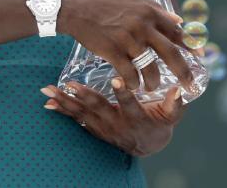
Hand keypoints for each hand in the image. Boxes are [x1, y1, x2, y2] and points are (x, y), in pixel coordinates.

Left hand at [42, 78, 184, 156]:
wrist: (146, 146)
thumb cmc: (159, 123)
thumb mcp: (171, 116)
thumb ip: (175, 104)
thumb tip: (179, 89)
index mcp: (137, 118)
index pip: (131, 105)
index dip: (124, 95)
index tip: (118, 81)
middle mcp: (117, 124)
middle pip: (99, 109)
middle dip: (84, 96)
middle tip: (71, 84)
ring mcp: (102, 127)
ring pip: (82, 114)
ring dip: (64, 101)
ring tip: (49, 90)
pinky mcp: (93, 128)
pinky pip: (75, 120)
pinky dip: (61, 111)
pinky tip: (47, 103)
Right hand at [58, 0, 193, 91]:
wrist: (71, 5)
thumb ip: (154, 7)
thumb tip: (178, 18)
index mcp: (148, 10)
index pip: (177, 31)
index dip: (191, 47)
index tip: (200, 59)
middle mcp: (142, 25)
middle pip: (172, 54)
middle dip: (184, 73)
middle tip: (191, 86)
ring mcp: (128, 39)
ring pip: (151, 68)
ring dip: (154, 82)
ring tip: (152, 88)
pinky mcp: (112, 51)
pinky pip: (129, 74)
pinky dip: (132, 83)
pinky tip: (132, 86)